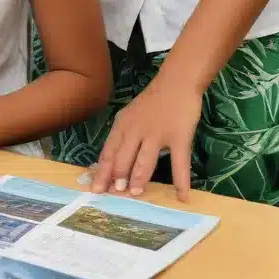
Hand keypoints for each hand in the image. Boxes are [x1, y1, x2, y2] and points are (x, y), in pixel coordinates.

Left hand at [90, 65, 203, 199]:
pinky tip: (182, 196)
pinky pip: (179, 162)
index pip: (108, 152)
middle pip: (122, 158)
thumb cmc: (152, 101)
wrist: (176, 82)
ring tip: (135, 194)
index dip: (102, 172)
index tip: (96, 189)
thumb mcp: (129, 115)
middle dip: (117, 178)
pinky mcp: (179, 137)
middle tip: (115, 194)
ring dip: (138, 179)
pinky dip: (181, 181)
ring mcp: (157, 134)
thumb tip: (112, 162)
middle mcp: (136, 130)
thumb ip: (122, 135)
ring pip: (144, 161)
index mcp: (122, 125)